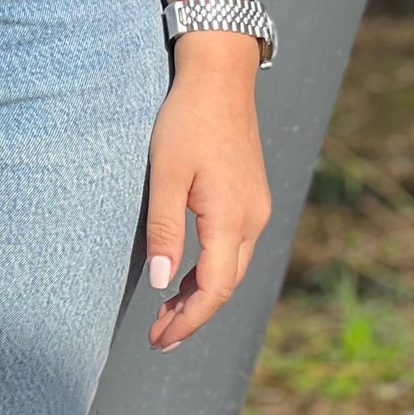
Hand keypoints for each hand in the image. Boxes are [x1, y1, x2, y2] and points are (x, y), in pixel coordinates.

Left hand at [143, 37, 271, 350]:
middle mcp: (252, 219)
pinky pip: (235, 246)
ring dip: (203, 293)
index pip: (213, 289)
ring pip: (233, 268)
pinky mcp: (251, 196)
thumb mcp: (165, 171)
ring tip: (168, 310)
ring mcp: (256, 207)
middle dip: (192, 315)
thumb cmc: (187, 118)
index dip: (187, 320)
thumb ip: (165, 228)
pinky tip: (190, 271)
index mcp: (231, 217)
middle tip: (157, 334)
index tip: (157, 340)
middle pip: (226, 285)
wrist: (220, 74)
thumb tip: (163, 282)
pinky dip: (212, 269)